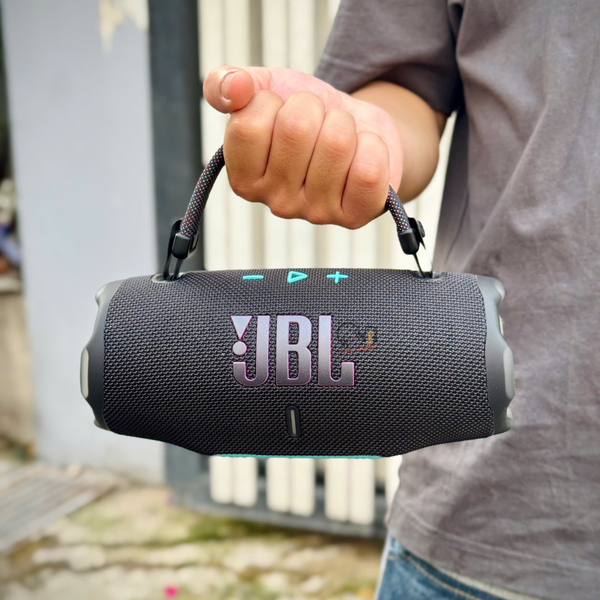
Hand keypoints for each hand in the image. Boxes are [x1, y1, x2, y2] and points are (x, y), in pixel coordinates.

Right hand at [203, 66, 402, 228]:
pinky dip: (373, 146)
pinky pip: (368, 170)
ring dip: (344, 123)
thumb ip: (227, 85)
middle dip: (313, 107)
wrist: (357, 128)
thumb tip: (233, 88)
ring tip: (340, 136)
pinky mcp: (355, 215)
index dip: (270, 101)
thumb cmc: (306, 115)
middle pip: (296, 128)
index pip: (248, 126)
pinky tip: (362, 154)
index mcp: (244, 178)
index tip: (279, 110)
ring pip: (336, 143)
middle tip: (317, 122)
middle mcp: (276, 203)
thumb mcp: (263, 89)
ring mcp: (316, 213)